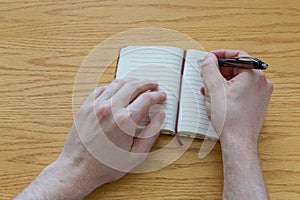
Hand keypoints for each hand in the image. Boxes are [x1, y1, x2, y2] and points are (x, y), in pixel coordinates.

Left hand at [15, 78, 165, 199]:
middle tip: (153, 85)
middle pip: (133, 85)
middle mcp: (110, 109)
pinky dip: (113, 86)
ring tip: (138, 84)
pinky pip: (101, 89)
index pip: (147, 98)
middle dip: (147, 83)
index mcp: (125, 121)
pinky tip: (117, 90)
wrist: (77, 169)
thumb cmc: (105, 165)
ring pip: (117, 83)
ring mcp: (96, 106)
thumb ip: (151, 133)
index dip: (157, 95)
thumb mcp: (136, 155)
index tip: (161, 96)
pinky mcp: (86, 107)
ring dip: (131, 81)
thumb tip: (160, 116)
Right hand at [201, 50, 272, 148]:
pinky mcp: (256, 102)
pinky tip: (216, 97)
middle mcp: (261, 83)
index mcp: (254, 75)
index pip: (238, 55)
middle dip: (219, 71)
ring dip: (221, 82)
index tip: (210, 58)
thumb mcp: (214, 89)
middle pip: (237, 68)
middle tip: (206, 75)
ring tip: (208, 89)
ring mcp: (260, 93)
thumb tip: (209, 59)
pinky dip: (228, 90)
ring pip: (238, 79)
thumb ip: (209, 68)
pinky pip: (241, 90)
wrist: (238, 140)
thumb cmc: (230, 119)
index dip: (221, 55)